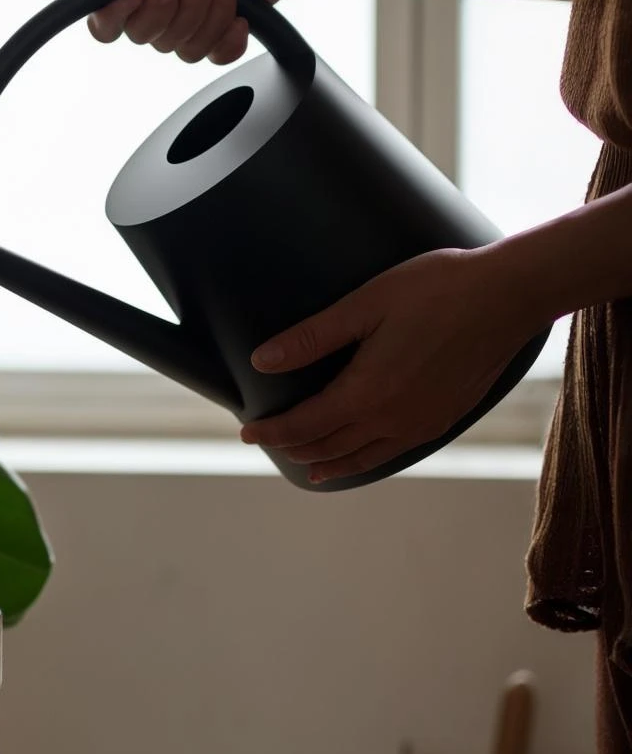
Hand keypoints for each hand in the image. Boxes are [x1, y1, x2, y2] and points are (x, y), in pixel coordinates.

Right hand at [78, 0, 304, 61]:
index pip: (104, 24)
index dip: (116, 17)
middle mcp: (155, 9)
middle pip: (146, 36)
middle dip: (180, 1)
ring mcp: (186, 27)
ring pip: (182, 47)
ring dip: (210, 8)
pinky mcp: (216, 39)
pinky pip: (212, 58)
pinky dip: (229, 36)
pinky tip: (240, 12)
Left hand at [238, 246, 545, 482]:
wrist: (508, 294)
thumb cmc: (435, 290)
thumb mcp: (364, 305)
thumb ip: (311, 338)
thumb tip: (261, 361)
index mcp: (368, 394)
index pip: (304, 427)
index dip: (271, 432)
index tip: (247, 431)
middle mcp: (393, 420)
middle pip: (328, 447)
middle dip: (292, 446)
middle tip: (267, 440)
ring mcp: (421, 424)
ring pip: (361, 457)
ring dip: (327, 461)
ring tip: (305, 463)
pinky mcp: (444, 419)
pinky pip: (392, 452)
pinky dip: (364, 458)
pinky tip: (358, 454)